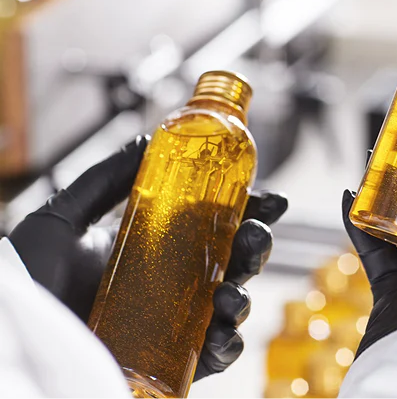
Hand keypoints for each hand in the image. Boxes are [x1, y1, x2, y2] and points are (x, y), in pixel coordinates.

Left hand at [9, 136, 287, 379]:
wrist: (10, 332)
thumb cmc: (27, 281)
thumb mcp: (61, 220)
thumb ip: (104, 179)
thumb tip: (149, 138)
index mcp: (155, 248)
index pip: (214, 225)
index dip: (247, 210)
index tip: (269, 197)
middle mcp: (171, 284)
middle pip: (232, 261)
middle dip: (257, 245)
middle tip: (257, 233)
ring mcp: (174, 323)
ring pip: (231, 305)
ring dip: (246, 295)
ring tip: (231, 291)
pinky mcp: (170, 360)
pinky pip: (214, 355)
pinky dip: (228, 344)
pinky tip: (221, 331)